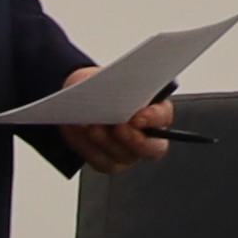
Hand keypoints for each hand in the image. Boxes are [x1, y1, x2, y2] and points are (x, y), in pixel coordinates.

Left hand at [62, 78, 178, 173]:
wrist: (82, 95)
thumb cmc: (104, 84)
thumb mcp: (113, 76)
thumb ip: (122, 83)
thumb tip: (118, 88)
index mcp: (156, 112)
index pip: (163, 117)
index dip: (153, 119)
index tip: (138, 116)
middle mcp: (147, 137)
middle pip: (151, 149)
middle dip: (134, 139)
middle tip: (118, 127)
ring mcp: (129, 152)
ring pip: (121, 156)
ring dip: (104, 140)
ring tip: (90, 126)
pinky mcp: (108, 162)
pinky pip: (98, 159)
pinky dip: (84, 144)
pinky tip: (74, 128)